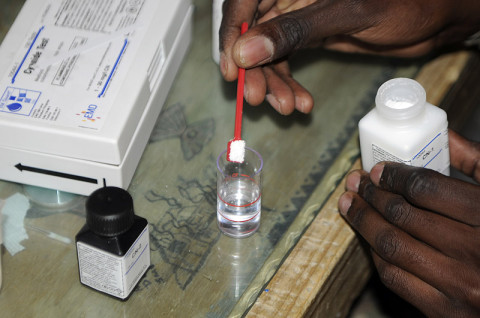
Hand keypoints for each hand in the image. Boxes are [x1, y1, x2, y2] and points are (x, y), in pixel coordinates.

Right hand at [219, 0, 479, 113]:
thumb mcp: (347, 13)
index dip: (232, 36)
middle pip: (251, 33)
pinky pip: (286, 64)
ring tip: (286, 107)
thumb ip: (296, 29)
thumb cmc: (404, 1)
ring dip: (273, 84)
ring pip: (267, 53)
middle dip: (253, 69)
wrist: (433, 17)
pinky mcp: (308, 37)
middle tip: (258, 97)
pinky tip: (300, 103)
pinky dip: (289, 86)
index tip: (232, 69)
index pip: (244, 2)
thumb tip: (246, 50)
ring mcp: (297, 17)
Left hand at [338, 130, 479, 316]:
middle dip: (371, 195)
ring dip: (363, 221)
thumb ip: (477, 164)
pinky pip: (395, 277)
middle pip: (402, 215)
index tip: (378, 170)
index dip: (393, 176)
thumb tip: (444, 136)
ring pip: (392, 245)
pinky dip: (376, 254)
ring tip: (349, 204)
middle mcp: (474, 252)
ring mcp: (460, 286)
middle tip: (355, 183)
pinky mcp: (445, 311)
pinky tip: (369, 238)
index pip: (425, 187)